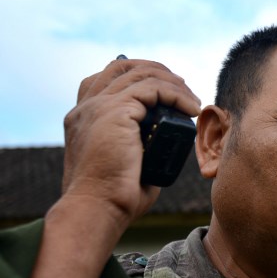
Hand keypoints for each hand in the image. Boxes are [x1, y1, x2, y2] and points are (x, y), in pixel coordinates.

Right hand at [30, 58, 201, 277]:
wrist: (97, 210)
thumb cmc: (113, 197)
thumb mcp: (124, 161)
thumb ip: (138, 142)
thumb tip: (167, 138)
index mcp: (83, 117)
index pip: (108, 77)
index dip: (140, 75)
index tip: (169, 89)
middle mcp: (87, 107)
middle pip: (124, 67)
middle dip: (159, 73)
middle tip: (185, 91)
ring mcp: (98, 106)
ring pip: (143, 75)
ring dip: (175, 85)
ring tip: (193, 102)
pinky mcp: (115, 111)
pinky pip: (154, 88)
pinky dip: (177, 95)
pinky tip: (192, 109)